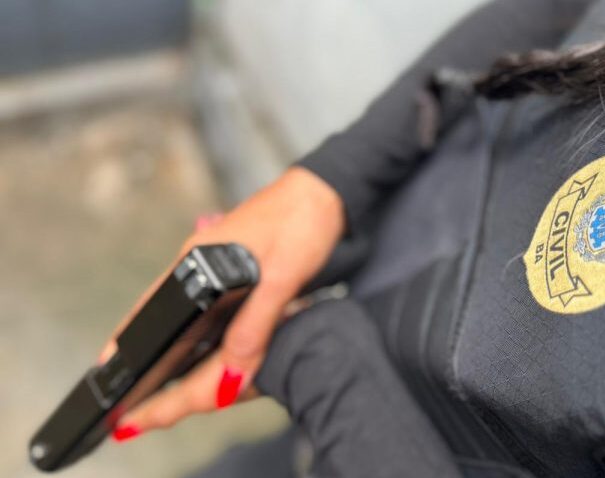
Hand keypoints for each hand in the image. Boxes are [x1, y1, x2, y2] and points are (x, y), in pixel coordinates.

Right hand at [101, 167, 344, 441]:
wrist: (326, 195)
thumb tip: (231, 370)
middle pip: (166, 309)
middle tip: (141, 383)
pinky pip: (214, 304)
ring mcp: (219, 262)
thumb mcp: (281, 277)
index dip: (130, 337)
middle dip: (153, 345)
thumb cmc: (302, 223)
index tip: (111, 366)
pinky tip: (214, 344)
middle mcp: (202, 259)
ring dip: (183, 339)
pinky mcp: (240, 268)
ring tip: (172, 373)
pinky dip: (209, 328)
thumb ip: (255, 323)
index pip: (153, 304)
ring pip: (192, 309)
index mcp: (200, 257)